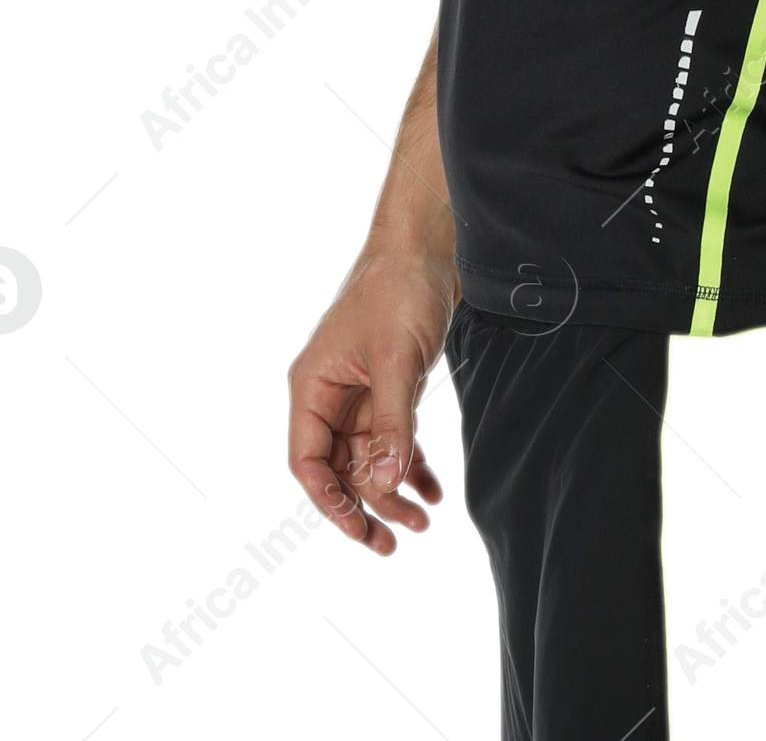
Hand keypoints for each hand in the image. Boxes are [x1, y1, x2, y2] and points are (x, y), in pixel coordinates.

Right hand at [287, 246, 455, 554]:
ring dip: (393, 489)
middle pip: (338, 467)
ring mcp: (359, 392)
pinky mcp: (389, 385)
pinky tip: (434, 489)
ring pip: (369, 457)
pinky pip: (393, 437)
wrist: (426, 245)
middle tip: (392, 544)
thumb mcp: (395, 362)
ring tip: (423, 522)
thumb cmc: (398, 290)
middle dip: (366, 505)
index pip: (307, 461)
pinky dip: (412, 463)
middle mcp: (329, 394)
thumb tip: (384, 483)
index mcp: (312, 387)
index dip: (329, 501)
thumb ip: (391, 425)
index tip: (359, 529)